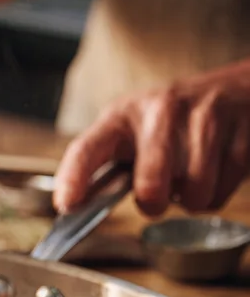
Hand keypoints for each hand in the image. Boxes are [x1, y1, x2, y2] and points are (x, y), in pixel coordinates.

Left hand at [54, 72, 249, 215]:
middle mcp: (161, 110)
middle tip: (154, 197)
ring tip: (188, 176)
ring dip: (190, 199)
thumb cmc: (170, 123)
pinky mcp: (241, 130)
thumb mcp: (131, 131)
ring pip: (193, 194)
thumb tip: (71, 207)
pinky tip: (213, 169)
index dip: (73, 178)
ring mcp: (205, 117)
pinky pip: (221, 191)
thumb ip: (104, 166)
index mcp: (124, 114)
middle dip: (152, 204)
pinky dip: (215, 193)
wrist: (237, 89)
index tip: (65, 206)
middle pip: (150, 186)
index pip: (89, 147)